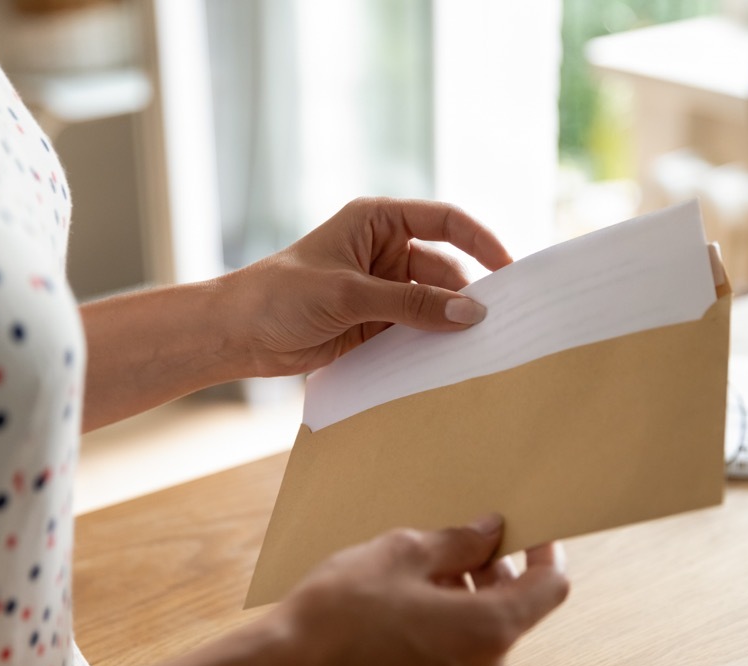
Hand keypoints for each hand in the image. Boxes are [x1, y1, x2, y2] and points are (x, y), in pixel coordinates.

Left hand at [217, 197, 513, 375]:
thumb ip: (412, 304)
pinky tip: (450, 362)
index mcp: (378, 222)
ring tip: (479, 347)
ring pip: (434, 304)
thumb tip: (472, 313)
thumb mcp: (349, 294)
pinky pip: (417, 331)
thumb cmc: (281, 295)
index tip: (510, 269)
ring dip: (450, 324)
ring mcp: (383, 290)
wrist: (237, 335)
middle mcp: (385, 251)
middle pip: (445, 269)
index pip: (445, 221)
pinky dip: (432, 345)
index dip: (481, 241)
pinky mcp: (377, 325)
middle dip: (469, 294)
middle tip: (499, 323)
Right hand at [257, 514, 567, 665]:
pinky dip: (439, 650)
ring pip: (479, 648)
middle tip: (449, 553)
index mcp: (488, 631)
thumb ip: (458, 542)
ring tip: (413, 590)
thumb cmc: (338, 610)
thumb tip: (489, 532)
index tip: (532, 536)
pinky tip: (397, 630)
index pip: (550, 589)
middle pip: (509, 616)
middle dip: (488, 580)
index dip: (546, 555)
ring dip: (461, 614)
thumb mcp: (401, 553)